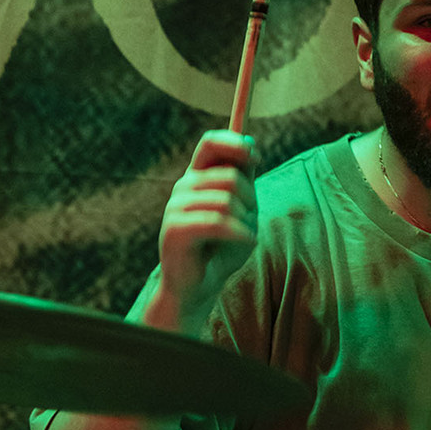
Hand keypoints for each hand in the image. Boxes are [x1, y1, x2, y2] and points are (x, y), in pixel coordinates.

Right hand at [155, 131, 258, 327]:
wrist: (200, 286)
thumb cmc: (222, 247)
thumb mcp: (241, 208)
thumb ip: (243, 177)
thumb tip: (250, 143)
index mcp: (197, 178)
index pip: (210, 142)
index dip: (235, 144)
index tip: (255, 158)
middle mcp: (183, 188)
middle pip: (229, 176)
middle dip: (251, 199)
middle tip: (250, 219)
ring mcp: (175, 208)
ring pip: (226, 200)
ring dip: (246, 221)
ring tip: (244, 236)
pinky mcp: (175, 230)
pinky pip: (218, 222)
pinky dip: (240, 233)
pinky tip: (246, 242)